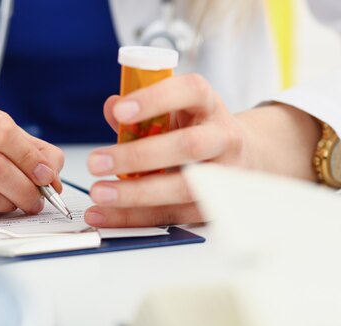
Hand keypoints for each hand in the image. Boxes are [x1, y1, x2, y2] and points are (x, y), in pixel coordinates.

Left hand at [85, 74, 320, 226]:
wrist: (244, 157)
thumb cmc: (197, 130)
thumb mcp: (175, 110)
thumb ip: (143, 110)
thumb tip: (112, 109)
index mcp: (209, 105)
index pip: (190, 92)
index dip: (156, 99)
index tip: (121, 111)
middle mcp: (223, 138)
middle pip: (188, 147)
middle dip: (139, 156)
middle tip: (96, 162)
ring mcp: (223, 176)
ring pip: (183, 188)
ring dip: (136, 194)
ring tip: (100, 194)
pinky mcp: (213, 207)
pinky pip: (174, 215)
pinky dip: (135, 218)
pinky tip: (106, 215)